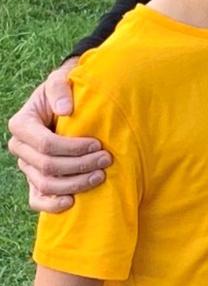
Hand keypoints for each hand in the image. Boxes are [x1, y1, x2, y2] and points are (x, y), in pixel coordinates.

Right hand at [7, 58, 109, 212]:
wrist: (70, 102)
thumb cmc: (66, 91)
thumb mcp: (61, 80)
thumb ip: (60, 89)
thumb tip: (64, 110)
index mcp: (22, 124)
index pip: (45, 144)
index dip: (72, 148)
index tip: (97, 145)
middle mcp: (21, 148)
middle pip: (48, 166)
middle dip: (80, 166)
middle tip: (107, 160)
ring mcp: (28, 166)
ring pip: (46, 184)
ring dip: (75, 184)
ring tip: (100, 176)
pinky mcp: (37, 180)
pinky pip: (37, 200)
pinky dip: (53, 205)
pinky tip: (73, 201)